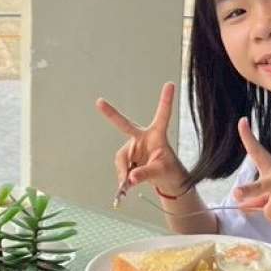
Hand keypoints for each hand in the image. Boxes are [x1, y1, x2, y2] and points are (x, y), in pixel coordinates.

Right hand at [96, 82, 188, 200]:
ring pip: (122, 159)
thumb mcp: (161, 172)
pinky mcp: (128, 159)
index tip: (171, 84)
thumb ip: (146, 173)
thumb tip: (130, 178)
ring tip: (129, 184)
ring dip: (123, 171)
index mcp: (157, 135)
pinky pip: (121, 169)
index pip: (162, 116)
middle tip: (99, 102)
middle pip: (124, 125)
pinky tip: (126, 186)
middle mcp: (142, 138)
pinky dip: (122, 179)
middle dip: (111, 114)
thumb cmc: (169, 171)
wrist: (166, 180)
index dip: (166, 100)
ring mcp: (133, 148)